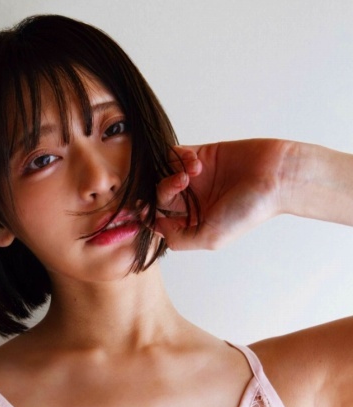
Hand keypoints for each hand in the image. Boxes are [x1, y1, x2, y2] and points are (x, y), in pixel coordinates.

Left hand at [153, 139, 289, 249]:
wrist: (275, 177)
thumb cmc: (248, 211)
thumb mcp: (209, 237)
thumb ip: (178, 238)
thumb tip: (155, 226)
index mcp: (194, 223)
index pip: (160, 221)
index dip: (148, 216)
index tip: (144, 210)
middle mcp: (193, 202)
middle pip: (159, 197)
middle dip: (161, 192)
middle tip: (179, 186)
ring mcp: (196, 179)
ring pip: (164, 175)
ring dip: (171, 174)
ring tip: (190, 175)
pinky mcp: (201, 155)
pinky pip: (175, 155)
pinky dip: (180, 158)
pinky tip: (196, 164)